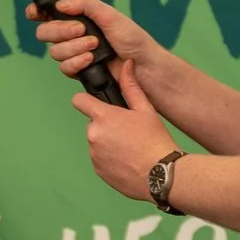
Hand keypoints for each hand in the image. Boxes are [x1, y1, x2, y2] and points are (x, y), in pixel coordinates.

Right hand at [28, 0, 157, 84]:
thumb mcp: (110, 15)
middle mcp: (72, 34)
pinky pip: (64, 68)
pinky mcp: (78, 70)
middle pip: (45, 32)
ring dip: (74, 47)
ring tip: (94, 46)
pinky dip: (76, 62)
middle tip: (81, 29)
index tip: (36, 13)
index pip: (48, 12)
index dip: (37, 12)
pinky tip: (90, 59)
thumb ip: (85, 4)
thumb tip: (61, 5)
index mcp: (78, 16)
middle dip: (60, 30)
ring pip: (54, 52)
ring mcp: (74, 53)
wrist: (142, 66)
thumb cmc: (132, 39)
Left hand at [73, 59, 176, 201]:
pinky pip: (100, 159)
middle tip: (128, 132)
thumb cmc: (155, 141)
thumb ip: (131, 86)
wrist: (161, 174)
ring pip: (97, 142)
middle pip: (94, 124)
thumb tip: (127, 65)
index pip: (79, 101)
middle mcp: (94, 135)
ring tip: (131, 148)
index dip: (85, 100)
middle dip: (106, 126)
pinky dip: (110, 159)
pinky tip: (129, 160)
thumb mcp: (146, 109)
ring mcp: (94, 154)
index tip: (92, 103)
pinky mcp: (98, 170)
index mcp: (103, 117)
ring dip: (108, 143)